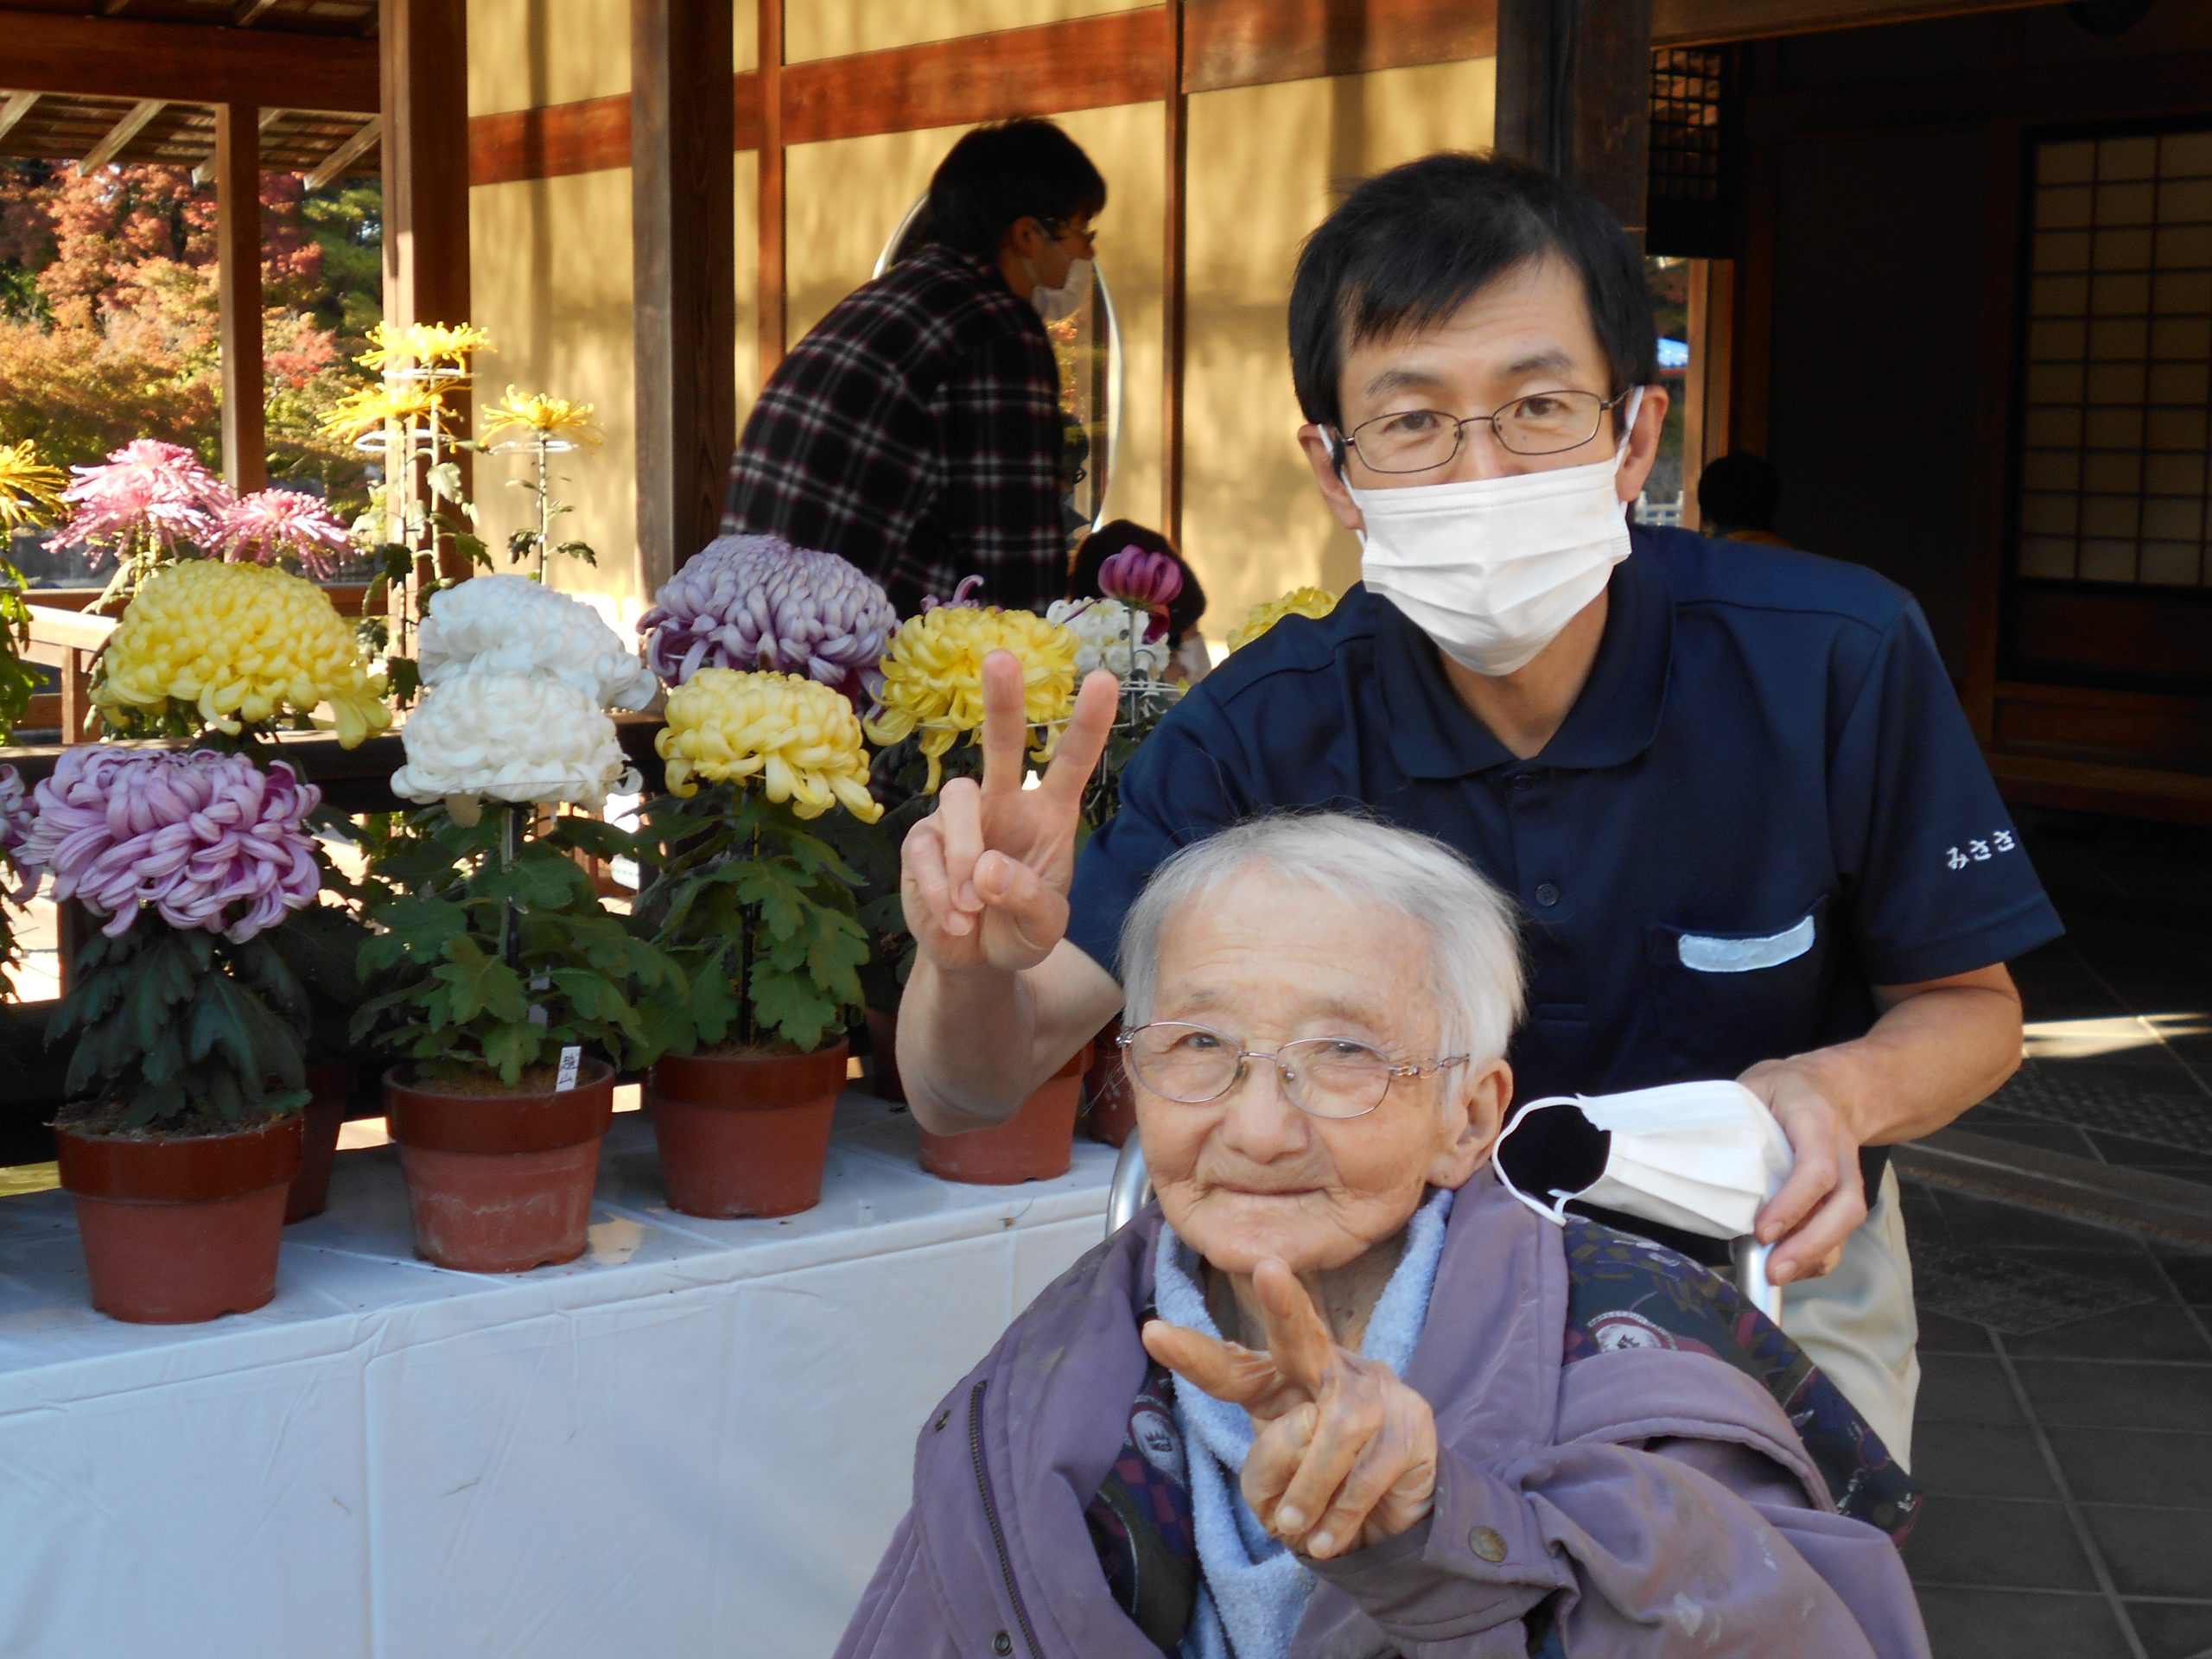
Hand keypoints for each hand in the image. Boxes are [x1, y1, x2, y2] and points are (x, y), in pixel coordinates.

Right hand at [900, 653, 1118, 976]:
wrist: (974, 962)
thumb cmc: (1019, 931)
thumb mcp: (1042, 928)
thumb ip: (1028, 900)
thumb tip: (987, 871)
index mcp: (1049, 814)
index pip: (1071, 762)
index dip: (1087, 723)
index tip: (1104, 679)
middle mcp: (1005, 803)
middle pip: (1002, 743)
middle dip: (1002, 701)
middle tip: (1001, 658)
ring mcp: (960, 819)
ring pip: (958, 799)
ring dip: (966, 856)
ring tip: (975, 907)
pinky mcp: (922, 842)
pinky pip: (926, 849)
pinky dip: (942, 891)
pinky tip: (955, 920)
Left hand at [1143, 1258, 1438, 1559]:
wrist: (1389, 1525)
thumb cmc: (1318, 1493)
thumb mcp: (1275, 1485)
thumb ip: (1268, 1464)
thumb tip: (1302, 1436)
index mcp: (1280, 1379)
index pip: (1231, 1367)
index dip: (1194, 1354)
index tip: (1151, 1332)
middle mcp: (1326, 1367)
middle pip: (1300, 1334)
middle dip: (1284, 1303)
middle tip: (1269, 1271)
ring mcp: (1375, 1388)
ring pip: (1334, 1429)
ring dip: (1309, 1489)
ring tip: (1293, 1530)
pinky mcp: (1412, 1421)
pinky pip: (1368, 1467)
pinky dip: (1341, 1512)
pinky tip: (1325, 1539)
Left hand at [1740, 1057, 1864, 1285]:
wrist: (1835, 1088)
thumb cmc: (1784, 1090)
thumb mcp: (1756, 1086)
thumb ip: (1734, 1116)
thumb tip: (1694, 1154)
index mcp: (1816, 1120)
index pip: (1816, 1168)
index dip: (1793, 1203)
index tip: (1762, 1230)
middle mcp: (1842, 1151)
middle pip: (1846, 1205)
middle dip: (1811, 1243)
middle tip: (1773, 1271)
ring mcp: (1850, 1175)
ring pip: (1848, 1222)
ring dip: (1815, 1255)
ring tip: (1776, 1276)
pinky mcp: (1845, 1195)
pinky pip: (1840, 1231)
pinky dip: (1818, 1255)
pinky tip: (1789, 1267)